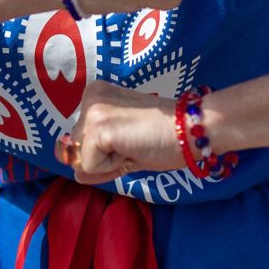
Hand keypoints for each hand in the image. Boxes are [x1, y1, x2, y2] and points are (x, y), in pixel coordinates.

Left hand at [61, 80, 183, 183]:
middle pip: (76, 151)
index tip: (133, 139)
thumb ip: (97, 157)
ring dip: (108, 163)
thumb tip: (76, 174)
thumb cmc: (164, 136)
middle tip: (135, 143)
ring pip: (81, 160)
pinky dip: (112, 168)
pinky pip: (90, 168)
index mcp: (95, 95)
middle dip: (103, 158)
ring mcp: (92, 110)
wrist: (192, 128)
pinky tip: (134, 148)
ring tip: (135, 145)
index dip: (105, 153)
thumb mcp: (123, 145)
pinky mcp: (98, 128)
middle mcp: (89, 97)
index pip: (80, 142)